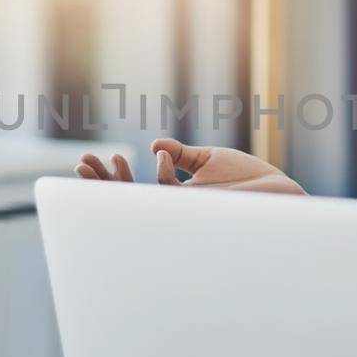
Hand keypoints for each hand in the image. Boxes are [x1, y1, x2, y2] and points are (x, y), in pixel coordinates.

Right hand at [75, 138, 305, 194]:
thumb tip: (155, 145)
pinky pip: (168, 195)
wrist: (277, 193)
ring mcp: (183, 211)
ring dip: (116, 183)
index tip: (95, 159)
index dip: (113, 177)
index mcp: (175, 197)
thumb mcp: (208, 160)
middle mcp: (174, 208)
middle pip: (129, 199)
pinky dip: (162, 174)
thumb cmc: (248, 179)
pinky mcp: (197, 211)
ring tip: (96, 162)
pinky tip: (162, 156)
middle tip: (80, 164)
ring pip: (140, 202)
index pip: (135, 188)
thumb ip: (181, 154)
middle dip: (102, 183)